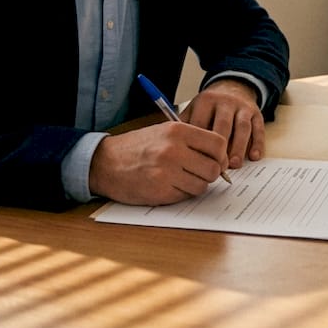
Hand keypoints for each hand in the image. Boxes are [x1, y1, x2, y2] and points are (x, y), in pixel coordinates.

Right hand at [88, 121, 229, 204]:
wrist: (105, 162)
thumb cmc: (138, 146)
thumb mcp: (165, 131)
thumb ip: (193, 141)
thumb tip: (221, 157)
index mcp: (178, 131)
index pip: (218, 144)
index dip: (221, 155)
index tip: (217, 160)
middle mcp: (174, 150)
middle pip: (214, 168)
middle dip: (211, 174)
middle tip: (200, 172)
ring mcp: (167, 172)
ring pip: (202, 185)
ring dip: (196, 185)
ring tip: (182, 178)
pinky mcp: (160, 191)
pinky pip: (185, 196)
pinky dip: (181, 193)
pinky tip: (169, 185)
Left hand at [183, 78, 266, 169]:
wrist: (232, 87)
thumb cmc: (210, 106)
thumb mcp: (195, 109)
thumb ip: (186, 126)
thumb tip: (177, 150)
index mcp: (206, 101)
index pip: (202, 124)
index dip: (199, 144)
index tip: (197, 162)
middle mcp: (225, 102)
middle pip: (223, 125)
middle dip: (220, 148)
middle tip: (218, 167)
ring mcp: (242, 107)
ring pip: (242, 127)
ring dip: (239, 147)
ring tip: (235, 165)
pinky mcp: (256, 113)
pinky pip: (259, 128)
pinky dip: (258, 143)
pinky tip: (254, 156)